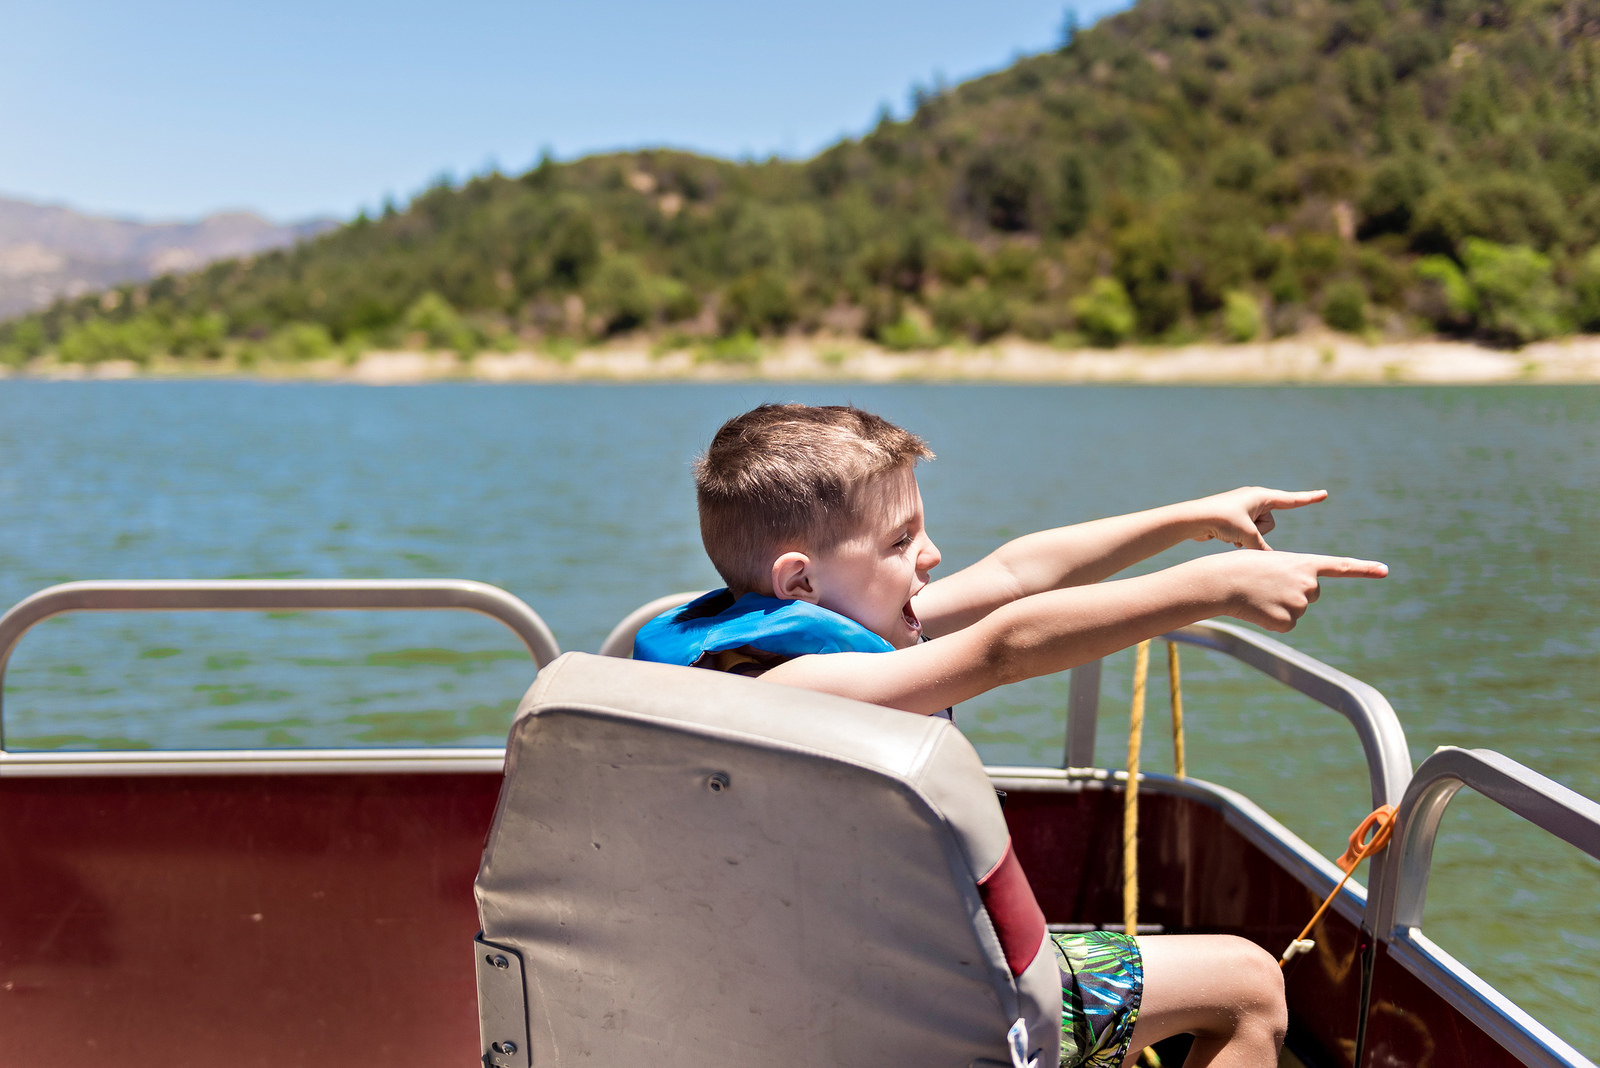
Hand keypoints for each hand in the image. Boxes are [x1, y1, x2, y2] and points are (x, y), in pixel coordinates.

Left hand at [1188, 487, 1327, 549]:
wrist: (1193, 519)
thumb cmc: (1221, 520)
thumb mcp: (1247, 535)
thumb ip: (1262, 548)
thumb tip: (1270, 559)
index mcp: (1261, 497)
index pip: (1291, 500)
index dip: (1309, 499)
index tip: (1325, 495)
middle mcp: (1254, 501)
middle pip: (1270, 524)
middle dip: (1258, 533)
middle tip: (1240, 531)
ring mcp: (1244, 510)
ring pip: (1259, 532)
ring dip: (1247, 538)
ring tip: (1231, 534)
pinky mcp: (1235, 520)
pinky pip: (1247, 535)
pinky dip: (1239, 539)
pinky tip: (1226, 538)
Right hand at [1210, 550, 1386, 631]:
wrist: (1222, 581)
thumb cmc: (1240, 567)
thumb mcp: (1271, 562)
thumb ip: (1292, 576)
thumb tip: (1295, 601)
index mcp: (1305, 563)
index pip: (1341, 566)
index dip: (1365, 568)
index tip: (1385, 570)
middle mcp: (1309, 583)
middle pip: (1312, 594)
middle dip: (1294, 592)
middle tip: (1268, 585)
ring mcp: (1300, 603)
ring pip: (1297, 611)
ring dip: (1279, 606)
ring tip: (1259, 595)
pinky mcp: (1288, 621)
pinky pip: (1286, 625)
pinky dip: (1272, 620)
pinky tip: (1258, 609)